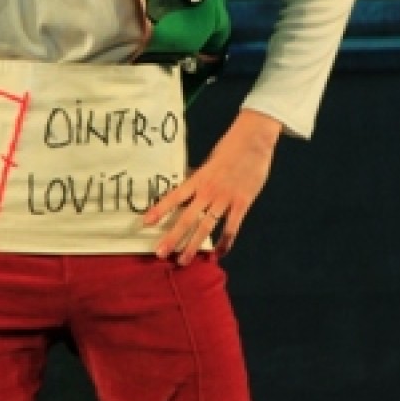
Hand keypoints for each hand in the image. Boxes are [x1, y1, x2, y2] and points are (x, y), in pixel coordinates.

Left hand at [145, 109, 281, 264]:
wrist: (254, 140)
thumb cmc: (231, 147)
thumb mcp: (210, 161)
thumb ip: (200, 175)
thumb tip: (188, 181)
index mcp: (198, 179)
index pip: (174, 197)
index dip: (159, 210)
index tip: (145, 222)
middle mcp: (208, 192)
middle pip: (186, 219)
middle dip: (172, 238)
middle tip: (160, 253)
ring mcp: (225, 199)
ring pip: (205, 228)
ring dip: (193, 246)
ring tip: (183, 260)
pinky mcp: (242, 203)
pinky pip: (231, 228)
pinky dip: (225, 243)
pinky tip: (218, 254)